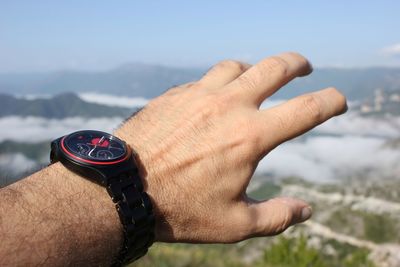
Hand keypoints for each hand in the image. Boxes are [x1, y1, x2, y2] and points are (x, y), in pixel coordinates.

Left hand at [115, 52, 346, 242]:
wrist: (121, 190)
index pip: (307, 109)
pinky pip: (203, 79)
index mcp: (250, 136)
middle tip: (304, 66)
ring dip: (253, 69)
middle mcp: (228, 106)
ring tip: (255, 79)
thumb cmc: (178, 209)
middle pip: (275, 67)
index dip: (331, 101)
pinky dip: (217, 84)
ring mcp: (199, 95)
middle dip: (297, 63)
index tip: (339, 100)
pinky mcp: (174, 94)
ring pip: (236, 66)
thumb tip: (307, 210)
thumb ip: (277, 217)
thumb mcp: (234, 224)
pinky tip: (213, 98)